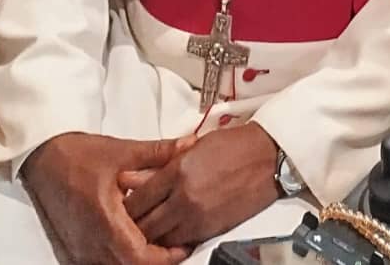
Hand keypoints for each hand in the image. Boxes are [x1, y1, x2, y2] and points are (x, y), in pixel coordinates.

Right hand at [22, 132, 189, 264]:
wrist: (45, 158)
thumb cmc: (80, 156)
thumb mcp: (125, 151)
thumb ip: (160, 152)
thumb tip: (189, 146)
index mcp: (104, 221)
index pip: (137, 256)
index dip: (164, 256)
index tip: (185, 246)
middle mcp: (90, 242)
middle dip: (156, 259)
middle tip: (180, 243)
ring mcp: (80, 248)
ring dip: (139, 257)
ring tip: (163, 239)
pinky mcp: (75, 247)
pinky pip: (102, 259)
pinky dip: (122, 254)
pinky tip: (137, 238)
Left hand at [120, 122, 278, 247]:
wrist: (269, 156)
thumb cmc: (235, 145)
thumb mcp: (195, 147)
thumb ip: (160, 164)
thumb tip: (129, 178)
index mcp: (178, 172)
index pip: (137, 200)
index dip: (124, 206)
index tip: (121, 206)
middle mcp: (184, 198)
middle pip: (144, 225)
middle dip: (132, 226)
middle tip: (129, 223)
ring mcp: (198, 217)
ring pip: (160, 239)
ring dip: (151, 236)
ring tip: (148, 229)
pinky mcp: (211, 230)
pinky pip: (181, 243)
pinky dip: (172, 241)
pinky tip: (170, 233)